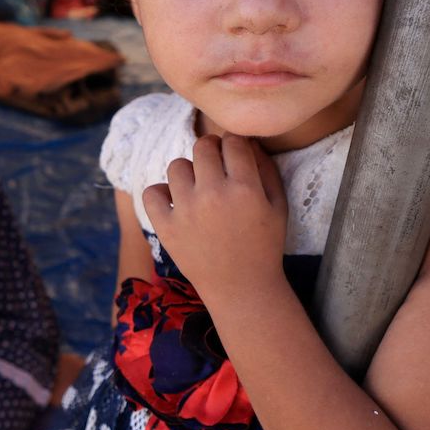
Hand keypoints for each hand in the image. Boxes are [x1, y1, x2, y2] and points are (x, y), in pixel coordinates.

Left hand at [141, 133, 289, 305]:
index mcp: (245, 188)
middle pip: (203, 146)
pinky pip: (151, 192)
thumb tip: (249, 142)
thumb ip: (267, 170)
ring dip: (188, 172)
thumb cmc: (264, 246)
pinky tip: (175, 202)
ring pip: (177, 165)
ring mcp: (186, 210)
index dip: (234, 143)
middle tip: (215, 165)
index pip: (233, 141)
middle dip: (211, 150)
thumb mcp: (278, 206)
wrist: (241, 288)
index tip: (234, 153)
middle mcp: (213, 194)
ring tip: (197, 188)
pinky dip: (161, 194)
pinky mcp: (166, 227)